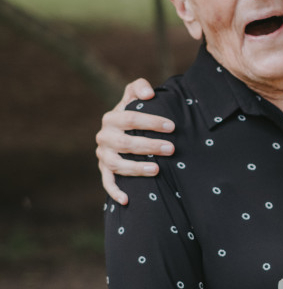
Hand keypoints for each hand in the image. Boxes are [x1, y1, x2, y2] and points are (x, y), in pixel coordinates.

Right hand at [96, 78, 173, 204]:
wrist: (122, 131)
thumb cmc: (134, 114)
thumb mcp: (134, 97)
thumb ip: (139, 88)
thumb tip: (149, 95)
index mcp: (112, 117)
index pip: (131, 118)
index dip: (152, 122)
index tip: (172, 127)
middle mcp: (104, 136)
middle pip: (125, 142)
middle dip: (149, 146)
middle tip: (171, 149)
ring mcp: (103, 155)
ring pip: (116, 164)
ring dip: (136, 168)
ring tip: (157, 170)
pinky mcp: (104, 170)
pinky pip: (107, 183)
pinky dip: (114, 192)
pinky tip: (127, 200)